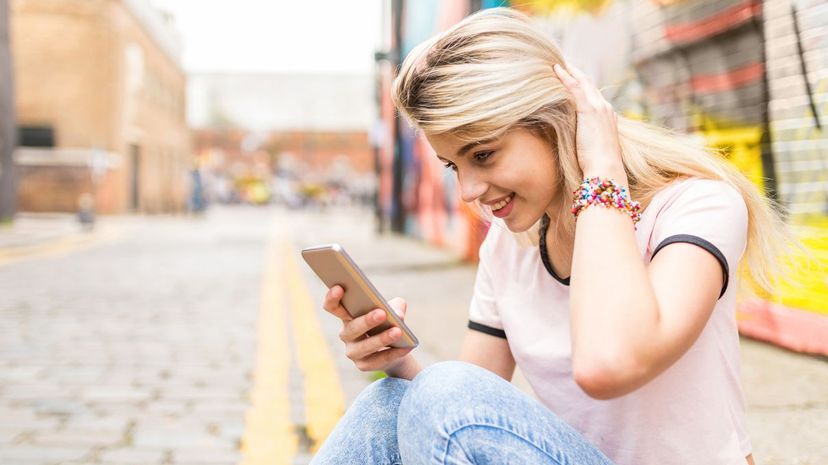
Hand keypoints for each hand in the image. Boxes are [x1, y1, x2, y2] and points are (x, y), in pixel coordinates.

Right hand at [323, 285, 415, 374]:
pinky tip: (406, 347)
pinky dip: (393, 353)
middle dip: (366, 321)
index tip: (339, 287)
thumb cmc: (388, 322)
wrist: (395, 347)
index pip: (333, 307)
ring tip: (398, 331)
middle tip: (381, 313)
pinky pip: (378, 360)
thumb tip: (398, 314)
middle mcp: (346, 334)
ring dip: (381, 339)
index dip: (332, 298)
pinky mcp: (363, 365)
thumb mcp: (393, 309)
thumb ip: (396, 306)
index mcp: (347, 315)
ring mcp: (353, 351)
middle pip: (351, 328)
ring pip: (364, 347)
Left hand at [553, 63, 626, 182]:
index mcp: (608, 117)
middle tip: (562, 63)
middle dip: (576, 73)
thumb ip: (585, 140)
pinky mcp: (590, 110)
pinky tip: (556, 69)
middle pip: (589, 85)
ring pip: (583, 83)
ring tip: (556, 63)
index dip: (582, 85)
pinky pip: (576, 88)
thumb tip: (573, 143)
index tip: (571, 78)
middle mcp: (605, 108)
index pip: (593, 96)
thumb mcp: (592, 149)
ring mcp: (599, 108)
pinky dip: (566, 77)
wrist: (606, 169)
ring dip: (570, 71)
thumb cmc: (598, 166)